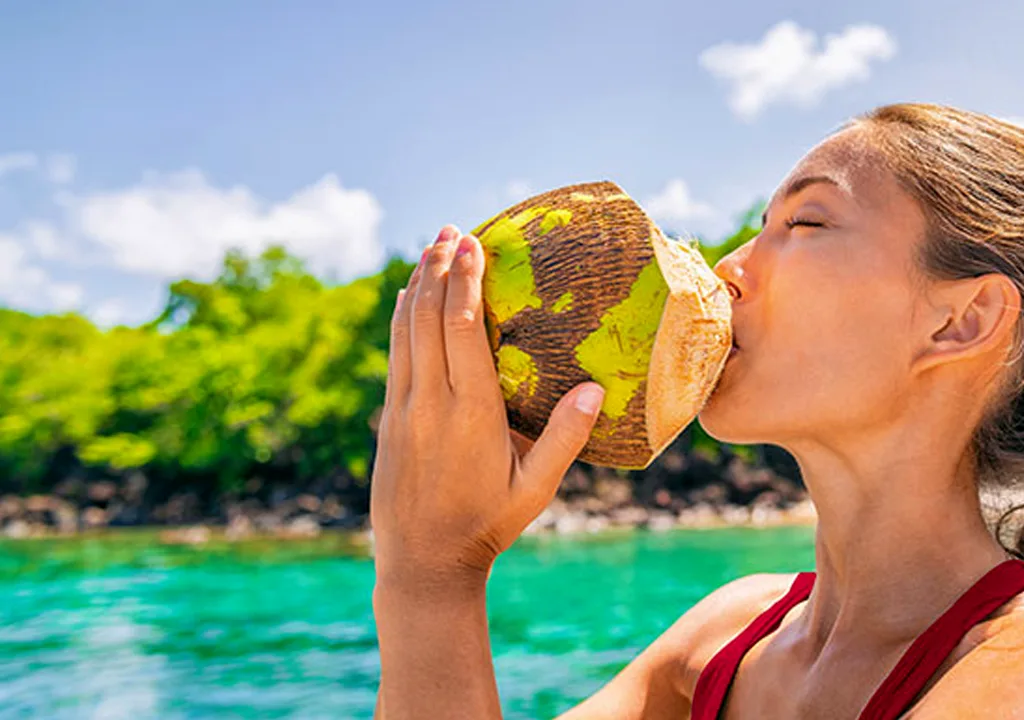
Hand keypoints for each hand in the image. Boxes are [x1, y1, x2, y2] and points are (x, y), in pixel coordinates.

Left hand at [370, 224, 604, 594]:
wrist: (423, 562)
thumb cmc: (488, 524)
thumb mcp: (536, 489)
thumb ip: (565, 439)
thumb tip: (595, 390)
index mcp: (471, 411)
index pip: (462, 328)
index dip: (465, 280)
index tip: (473, 243)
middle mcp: (431, 401)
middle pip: (429, 317)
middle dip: (439, 268)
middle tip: (451, 229)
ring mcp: (404, 407)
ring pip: (405, 330)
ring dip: (417, 285)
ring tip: (430, 247)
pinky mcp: (389, 417)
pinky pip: (395, 353)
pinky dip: (402, 317)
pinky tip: (408, 298)